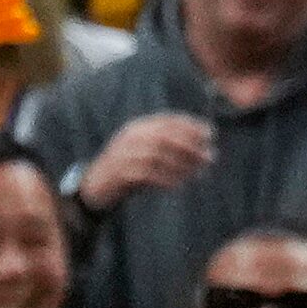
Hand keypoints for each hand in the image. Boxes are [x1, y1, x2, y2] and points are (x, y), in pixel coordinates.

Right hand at [77, 112, 213, 210]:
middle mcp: (130, 137)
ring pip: (158, 155)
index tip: (211, 134)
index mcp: (138, 128)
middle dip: (191, 145)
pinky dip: (166, 178)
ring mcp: (124, 154)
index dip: (191, 125)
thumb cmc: (128, 170)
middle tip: (210, 157)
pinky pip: (148, 174)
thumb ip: (167, 147)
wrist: (95, 186)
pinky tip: (179, 184)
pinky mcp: (120, 173)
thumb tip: (201, 148)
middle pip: (165, 136)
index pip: (168, 120)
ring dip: (182, 164)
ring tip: (199, 173)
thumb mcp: (146, 153)